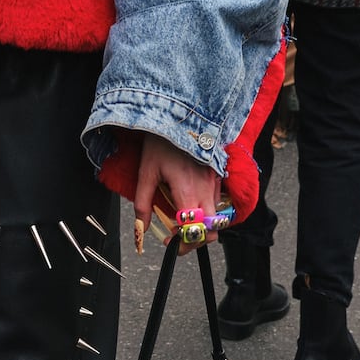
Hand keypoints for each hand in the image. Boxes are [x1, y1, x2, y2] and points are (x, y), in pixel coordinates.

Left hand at [134, 133, 220, 249]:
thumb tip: (141, 228)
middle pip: (211, 229)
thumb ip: (143, 203)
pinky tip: (190, 204)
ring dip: (201, 226)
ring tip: (182, 221)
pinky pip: (217, 202)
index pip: (194, 229)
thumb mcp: (146, 173)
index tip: (170, 243)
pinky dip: (206, 211)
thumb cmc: (161, 142)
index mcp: (187, 190)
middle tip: (177, 237)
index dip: (183, 242)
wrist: (180, 115)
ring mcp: (215, 182)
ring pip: (217, 217)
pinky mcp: (218, 176)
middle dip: (195, 239)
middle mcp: (206, 189)